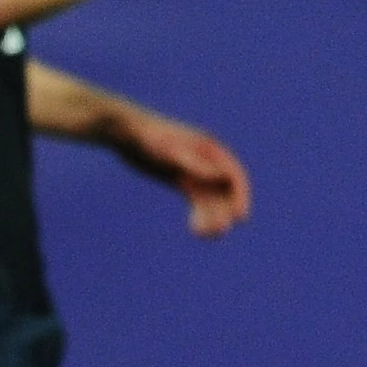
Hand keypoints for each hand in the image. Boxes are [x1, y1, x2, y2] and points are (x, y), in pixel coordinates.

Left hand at [112, 110, 250, 237]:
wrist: (125, 132)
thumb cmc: (149, 138)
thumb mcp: (171, 150)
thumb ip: (195, 163)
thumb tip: (220, 176)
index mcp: (211, 150)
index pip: (234, 176)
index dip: (241, 196)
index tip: (240, 217)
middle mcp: (208, 162)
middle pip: (225, 191)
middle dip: (225, 212)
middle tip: (218, 232)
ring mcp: (196, 172)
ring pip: (211, 200)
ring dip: (212, 217)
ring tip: (202, 234)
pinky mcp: (183, 180)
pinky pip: (198, 201)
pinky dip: (200, 215)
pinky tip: (195, 229)